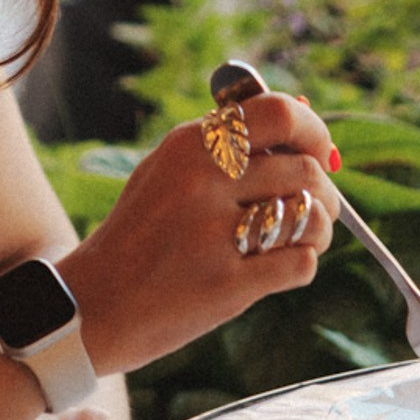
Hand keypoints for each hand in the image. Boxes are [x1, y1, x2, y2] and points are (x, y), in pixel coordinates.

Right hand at [62, 92, 336, 379]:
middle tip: (321, 206)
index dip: (314, 131)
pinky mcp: (226, 285)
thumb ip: (226, 146)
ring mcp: (214, 234)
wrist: (93, 305)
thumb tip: (303, 121)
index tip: (320, 152)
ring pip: (310, 216)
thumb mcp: (167, 172)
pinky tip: (280, 268)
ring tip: (304, 237)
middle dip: (326, 190)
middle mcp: (203, 181)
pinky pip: (299, 264)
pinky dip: (301, 264)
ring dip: (320, 229)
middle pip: (305, 170)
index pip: (280, 114)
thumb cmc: (139, 235)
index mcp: (189, 144)